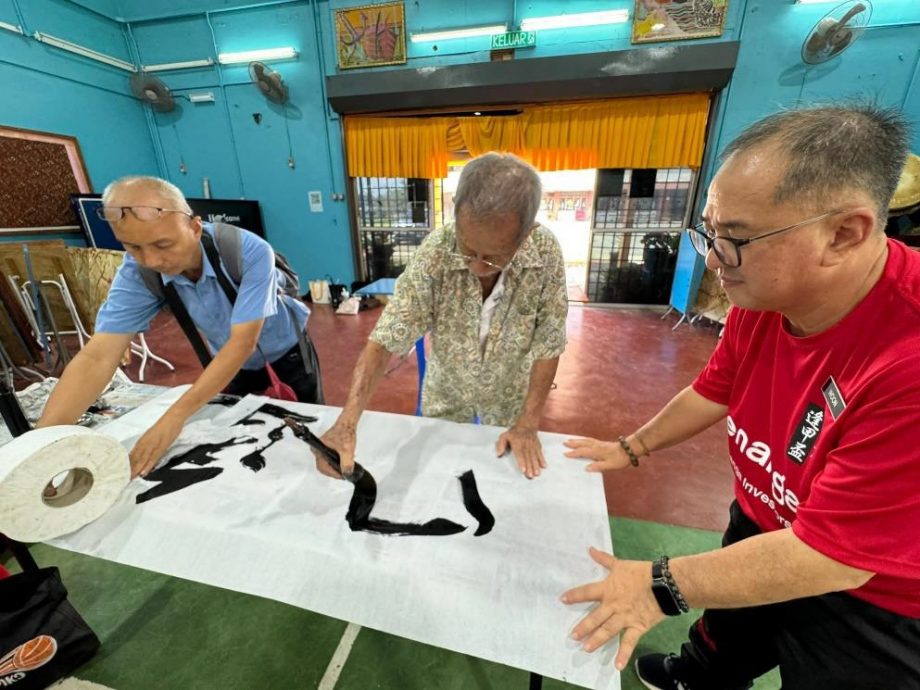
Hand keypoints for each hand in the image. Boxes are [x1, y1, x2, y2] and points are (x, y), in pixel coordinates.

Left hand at [129, 413, 184, 477]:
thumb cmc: (164, 426)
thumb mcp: (151, 435)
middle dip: (129, 469)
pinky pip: (152, 458)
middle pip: (135, 458)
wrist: (172, 417)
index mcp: (142, 440)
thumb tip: (140, 454)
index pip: (132, 454)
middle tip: (124, 478)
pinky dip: (148, 466)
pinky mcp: (161, 446)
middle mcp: (144, 443)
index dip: (127, 464)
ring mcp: (152, 445)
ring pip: (142, 459)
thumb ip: (146, 444)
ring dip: (136, 469)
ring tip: (132, 478)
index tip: (122, 472)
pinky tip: (144, 472)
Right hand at [316, 420, 355, 479]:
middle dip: (334, 471)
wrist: (347, 424)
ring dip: (335, 467)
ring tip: (344, 468)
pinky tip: (343, 462)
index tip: (341, 476)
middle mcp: (317, 449)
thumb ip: (347, 464)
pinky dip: (336, 462)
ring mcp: (321, 448)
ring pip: (327, 463)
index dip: (333, 474)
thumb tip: (346, 473)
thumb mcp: (347, 451)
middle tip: (343, 474)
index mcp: (318, 449)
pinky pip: (329, 458)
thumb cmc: (344, 432)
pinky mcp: (326, 447)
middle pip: (324, 467)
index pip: (323, 468)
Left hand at [496, 425, 545, 478]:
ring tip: (537, 473)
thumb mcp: (504, 436)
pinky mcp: (537, 446)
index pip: (519, 453)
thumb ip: (501, 445)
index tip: (523, 470)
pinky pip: (540, 453)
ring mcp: (532, 445)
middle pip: (528, 457)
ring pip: (534, 456)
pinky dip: (542, 460)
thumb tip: (498, 453)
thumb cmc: (514, 432)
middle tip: (531, 475)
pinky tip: (544, 466)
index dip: (521, 462)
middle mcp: (525, 444)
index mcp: (517, 443)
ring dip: (536, 465)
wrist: (527, 424)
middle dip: (530, 467)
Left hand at [561, 548, 664, 670]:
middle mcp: (613, 605)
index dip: (574, 595)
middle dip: (583, 626)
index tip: (562, 599)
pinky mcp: (637, 626)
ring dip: (597, 639)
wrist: (664, 584)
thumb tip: (589, 549)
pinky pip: (629, 642)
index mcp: (608, 589)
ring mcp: (625, 617)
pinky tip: (617, 665)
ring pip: (608, 630)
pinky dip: (624, 654)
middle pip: (595, 617)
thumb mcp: (620, 564)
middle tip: (572, 636)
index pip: (587, 592)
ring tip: (586, 648)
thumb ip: (604, 559)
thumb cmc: (641, 573)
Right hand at [563, 437, 632, 471]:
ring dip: (577, 440)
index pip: (583, 452)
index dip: (574, 453)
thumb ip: (598, 466)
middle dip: (573, 443)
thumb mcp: (610, 465)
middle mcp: (597, 446)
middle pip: (582, 444)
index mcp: (597, 452)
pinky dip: (584, 439)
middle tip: (564, 442)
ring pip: (586, 440)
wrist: (630, 449)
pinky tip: (583, 440)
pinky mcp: (603, 443)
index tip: (565, 454)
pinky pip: (590, 440)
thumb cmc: (621, 459)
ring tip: (570, 439)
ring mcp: (600, 444)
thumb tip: (586, 468)